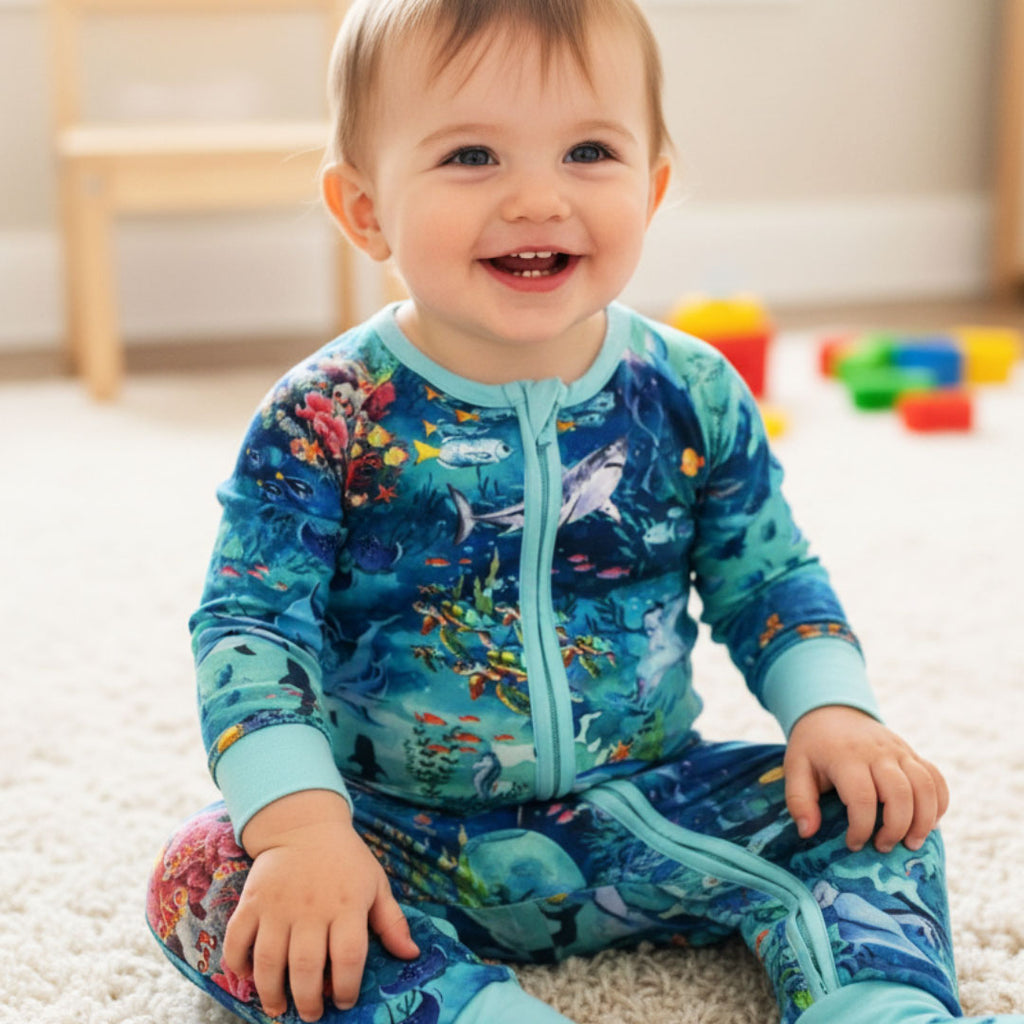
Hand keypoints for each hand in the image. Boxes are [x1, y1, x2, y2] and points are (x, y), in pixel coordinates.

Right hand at [221, 790, 418, 1021]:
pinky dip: (238, 962)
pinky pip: (238, 938)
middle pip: (306, 965)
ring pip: (269, 959)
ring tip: (279, 1007)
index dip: (348, 987)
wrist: (305, 824)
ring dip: (272, 991)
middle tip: (312, 1013)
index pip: (349, 956)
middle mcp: (312, 908)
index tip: (345, 1001)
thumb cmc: (346, 860)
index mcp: (347, 905)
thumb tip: (411, 955)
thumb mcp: (376, 884)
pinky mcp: (252, 900)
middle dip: (308, 999)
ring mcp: (278, 905)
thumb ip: (392, 922)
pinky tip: (247, 976)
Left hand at [784, 705, 948, 853]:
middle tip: (883, 847)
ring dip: (924, 820)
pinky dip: (939, 803)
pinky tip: (929, 823)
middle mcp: (878, 752)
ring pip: (925, 787)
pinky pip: (936, 778)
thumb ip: (799, 800)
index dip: (861, 828)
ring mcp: (899, 750)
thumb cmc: (813, 746)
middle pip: (900, 794)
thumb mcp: (795, 767)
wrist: (832, 711)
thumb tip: (807, 833)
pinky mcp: (912, 753)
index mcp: (846, 756)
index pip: (863, 798)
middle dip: (896, 828)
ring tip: (911, 843)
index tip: (853, 844)